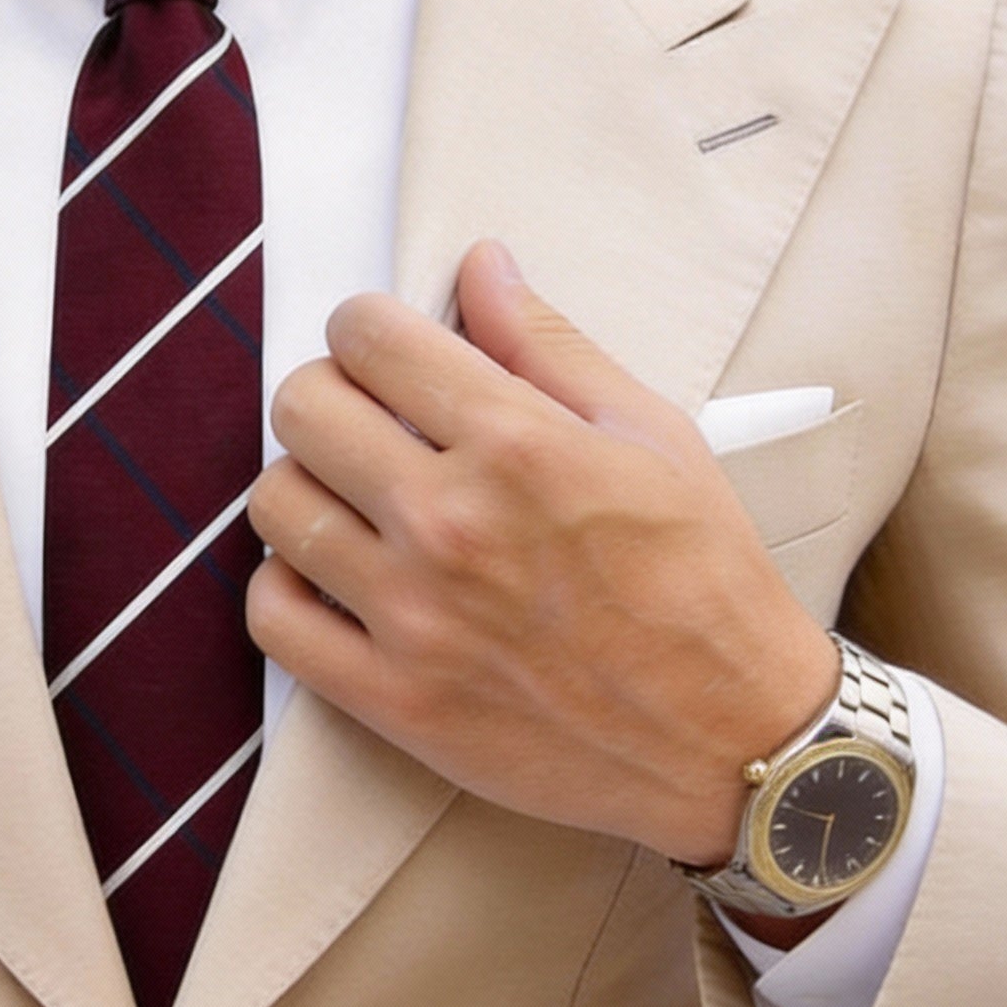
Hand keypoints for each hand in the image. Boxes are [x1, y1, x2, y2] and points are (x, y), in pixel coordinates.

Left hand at [245, 240, 838, 866]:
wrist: (733, 740)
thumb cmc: (704, 583)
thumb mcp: (653, 436)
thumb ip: (550, 345)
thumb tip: (479, 266)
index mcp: (517, 445)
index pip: (369, 338)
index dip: (366, 328)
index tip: (383, 350)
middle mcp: (451, 523)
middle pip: (302, 409)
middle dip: (328, 395)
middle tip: (367, 422)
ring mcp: (412, 616)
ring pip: (275, 505)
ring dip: (304, 487)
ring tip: (354, 502)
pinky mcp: (392, 698)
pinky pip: (272, 616)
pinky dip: (286, 587)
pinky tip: (334, 578)